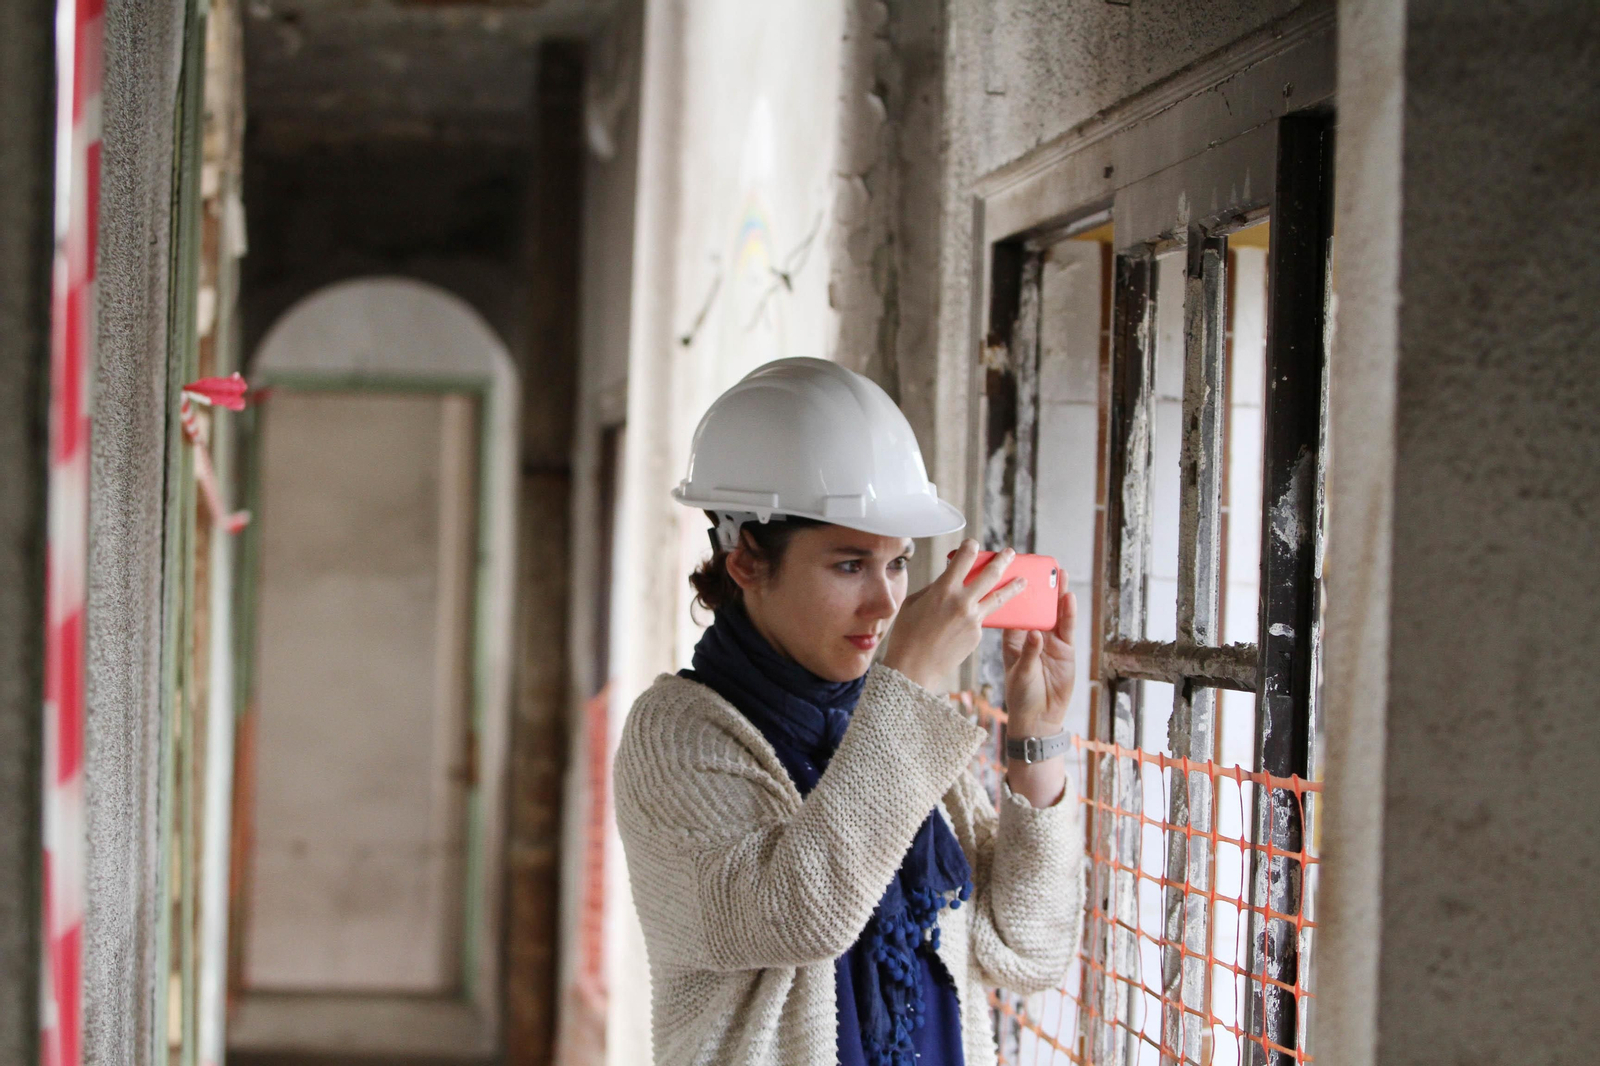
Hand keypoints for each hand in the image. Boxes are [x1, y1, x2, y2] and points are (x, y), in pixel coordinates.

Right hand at [880, 540, 1024, 690]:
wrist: (914, 668)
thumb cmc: (907, 635)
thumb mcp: (914, 603)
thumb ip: (935, 589)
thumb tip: (950, 581)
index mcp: (943, 589)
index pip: (964, 558)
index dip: (970, 547)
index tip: (973, 544)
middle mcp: (962, 601)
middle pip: (990, 574)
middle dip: (1002, 561)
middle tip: (1010, 553)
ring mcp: (973, 619)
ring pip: (998, 598)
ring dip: (1012, 586)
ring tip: (1023, 580)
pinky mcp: (978, 635)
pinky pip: (982, 619)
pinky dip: (981, 614)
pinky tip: (978, 616)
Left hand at [1001, 582, 1076, 807]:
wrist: (1039, 718)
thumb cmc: (1021, 695)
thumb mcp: (1020, 673)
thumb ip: (1029, 653)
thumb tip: (1035, 635)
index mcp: (1012, 639)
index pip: (1013, 610)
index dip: (1013, 592)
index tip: (1012, 572)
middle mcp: (1031, 636)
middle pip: (1035, 607)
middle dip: (1038, 587)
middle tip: (1041, 566)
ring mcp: (1050, 641)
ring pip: (1053, 613)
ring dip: (1056, 594)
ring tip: (1058, 575)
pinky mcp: (1066, 650)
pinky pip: (1067, 628)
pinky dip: (1068, 613)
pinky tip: (1069, 599)